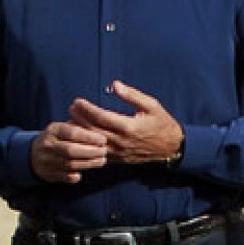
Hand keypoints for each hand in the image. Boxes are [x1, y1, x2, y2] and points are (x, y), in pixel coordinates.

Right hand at [30, 121, 107, 183]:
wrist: (34, 154)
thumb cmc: (58, 139)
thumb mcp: (65, 128)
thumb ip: (80, 129)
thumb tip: (101, 132)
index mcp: (53, 130)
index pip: (72, 133)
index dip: (89, 137)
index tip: (103, 140)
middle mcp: (47, 145)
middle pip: (71, 150)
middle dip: (91, 152)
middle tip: (104, 152)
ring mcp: (46, 160)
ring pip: (70, 164)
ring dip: (88, 164)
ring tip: (101, 161)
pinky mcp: (48, 174)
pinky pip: (65, 177)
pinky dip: (76, 175)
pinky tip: (85, 171)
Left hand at [67, 81, 183, 163]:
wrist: (172, 147)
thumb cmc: (162, 123)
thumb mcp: (152, 105)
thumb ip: (132, 95)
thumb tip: (115, 85)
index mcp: (129, 127)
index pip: (100, 116)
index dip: (86, 108)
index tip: (78, 101)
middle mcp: (122, 141)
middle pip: (93, 129)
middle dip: (79, 118)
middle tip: (71, 108)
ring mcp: (119, 152)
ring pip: (92, 143)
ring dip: (80, 132)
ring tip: (72, 121)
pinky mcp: (119, 159)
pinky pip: (98, 153)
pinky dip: (87, 145)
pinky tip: (81, 138)